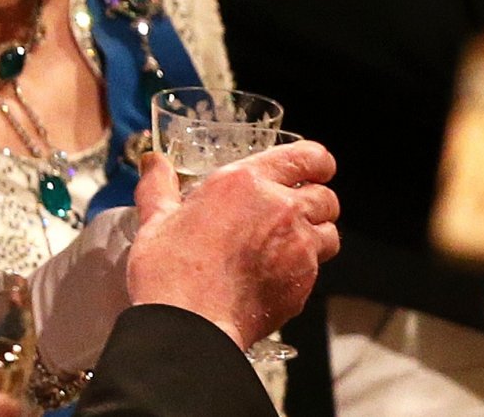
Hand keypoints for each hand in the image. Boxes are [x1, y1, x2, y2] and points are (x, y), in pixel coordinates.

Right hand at [128, 143, 339, 348]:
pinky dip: (305, 270)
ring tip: (292, 245)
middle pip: (326, 196)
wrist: (188, 328)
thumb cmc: (171, 273)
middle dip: (316, 202)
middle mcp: (280, 207)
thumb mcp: (157, 220)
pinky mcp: (302, 283)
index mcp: (247, 182)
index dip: (318, 162)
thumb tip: (153, 163)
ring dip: (317, 235)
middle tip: (297, 212)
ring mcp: (297, 246)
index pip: (306, 156)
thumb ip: (159, 185)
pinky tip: (277, 277)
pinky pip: (317, 269)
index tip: (317, 168)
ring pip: (329, 233)